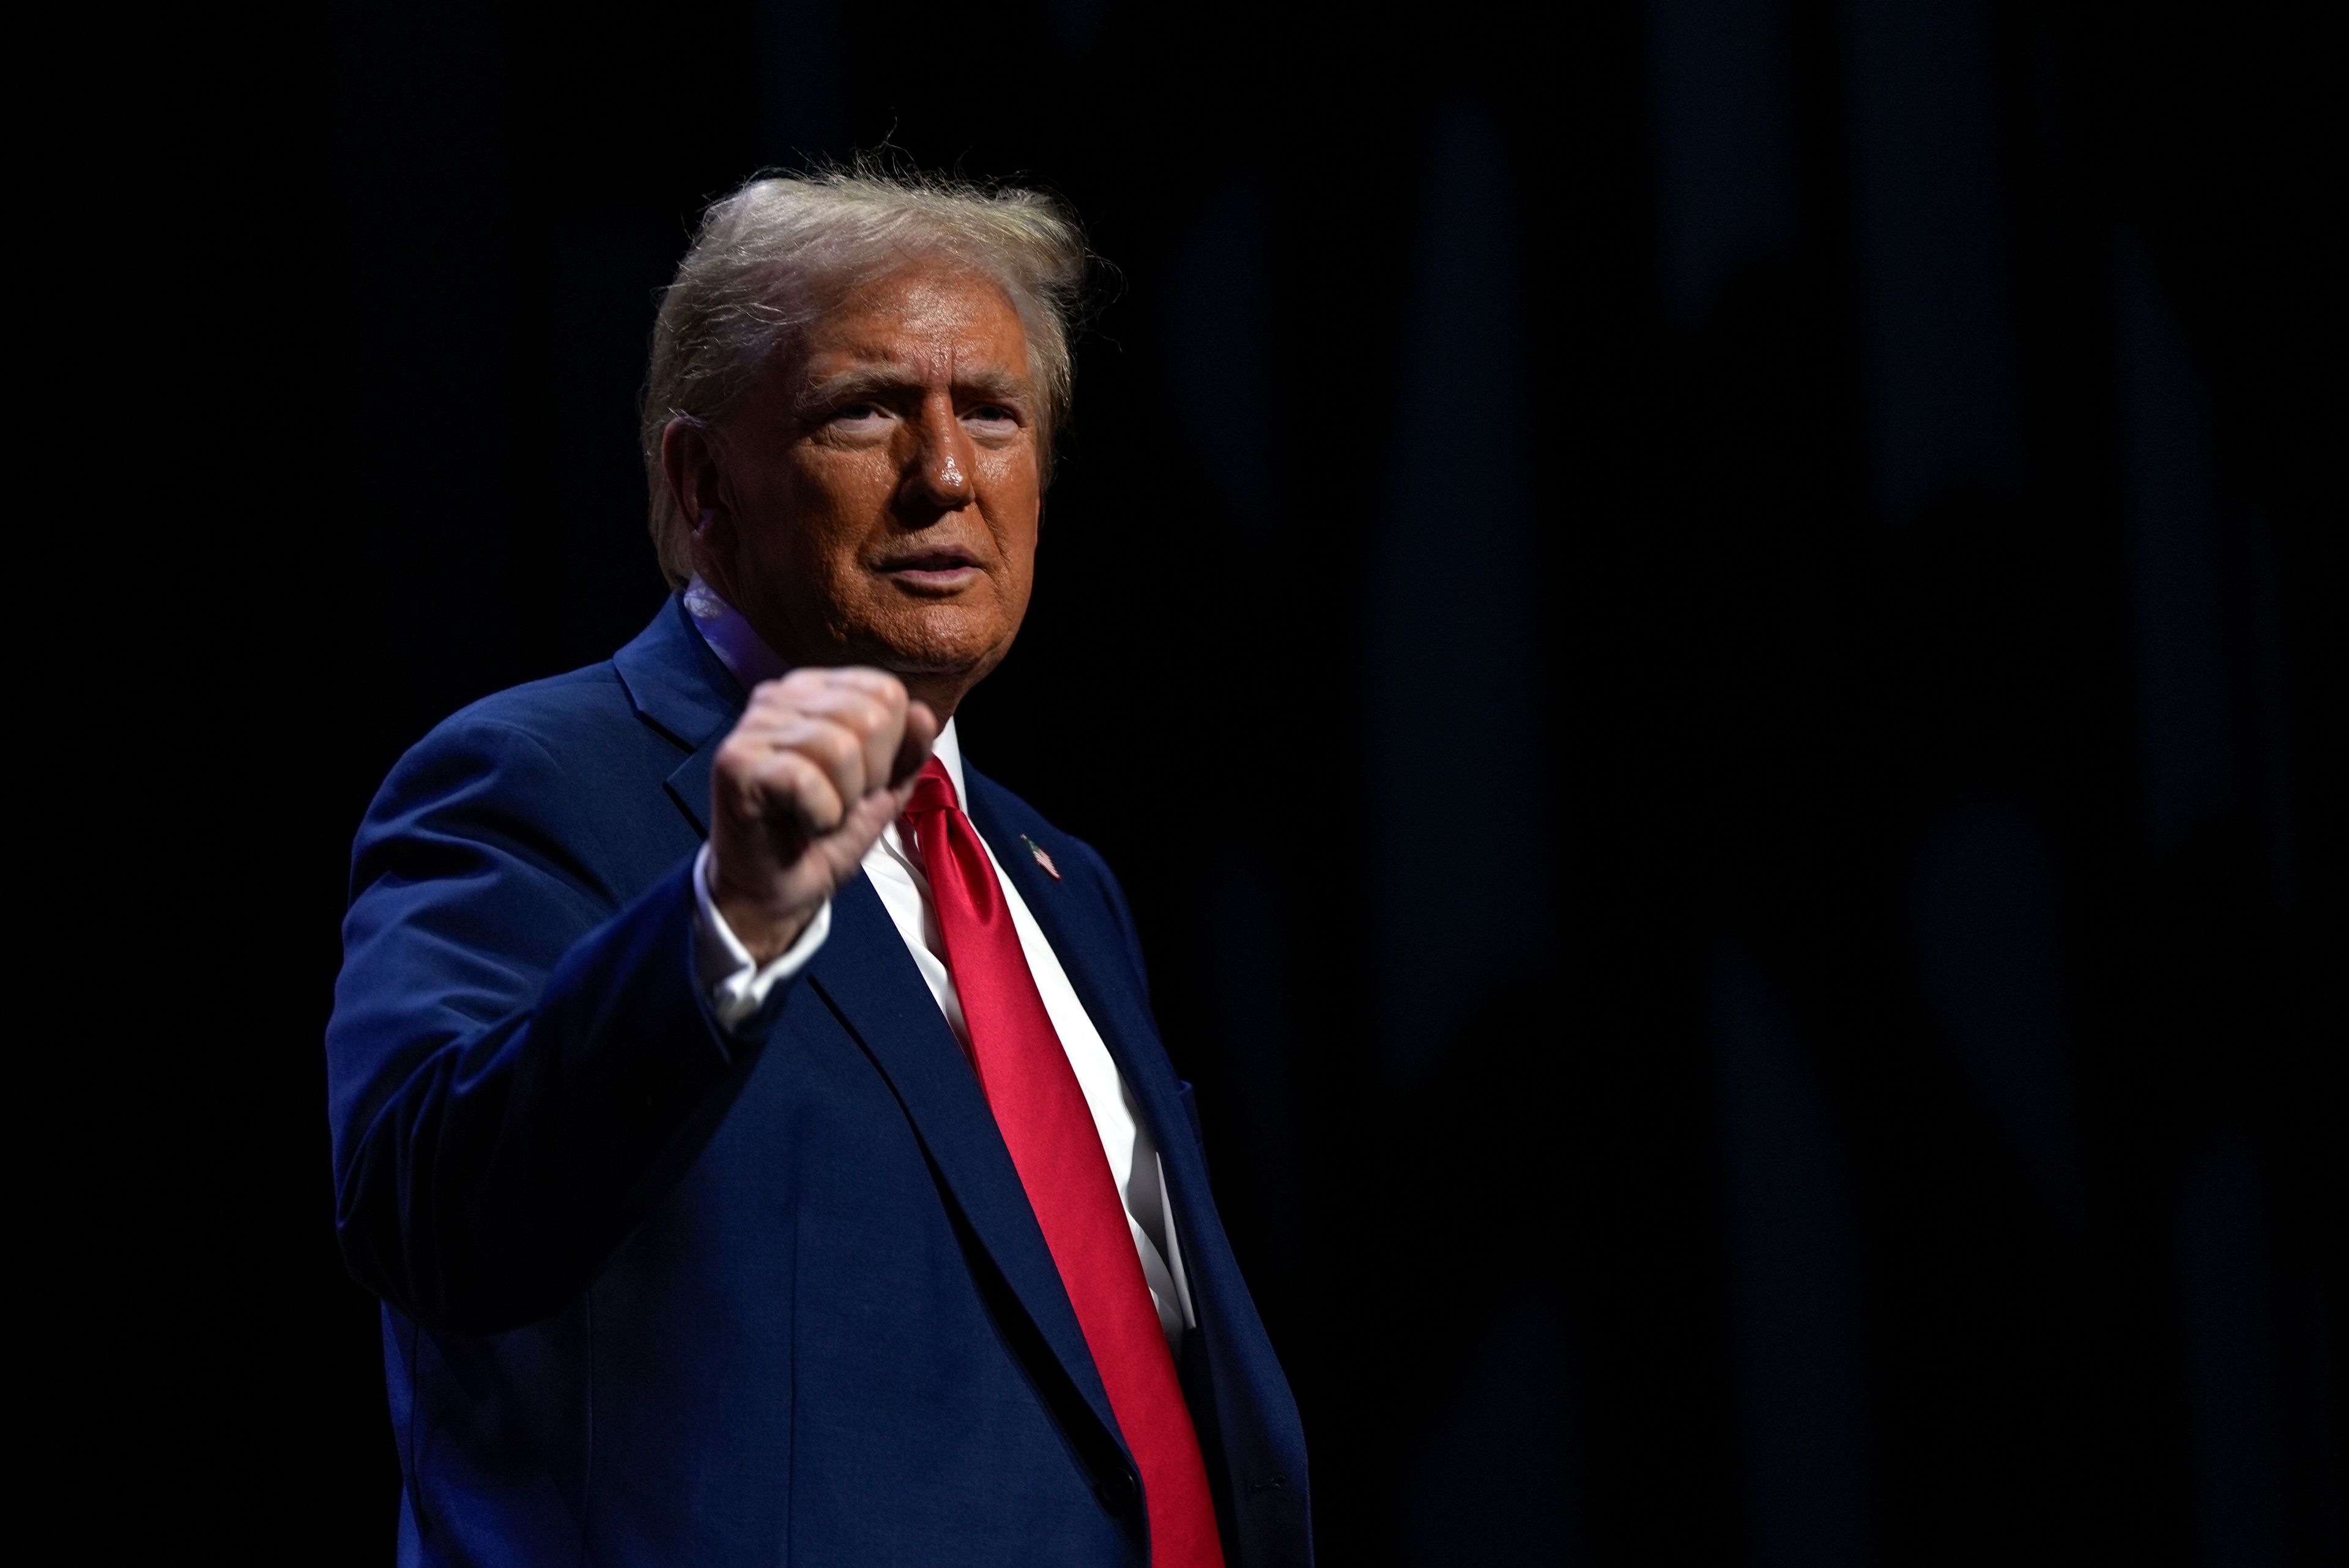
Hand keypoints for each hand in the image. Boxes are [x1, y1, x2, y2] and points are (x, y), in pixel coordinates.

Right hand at [706, 668, 938, 962]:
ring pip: (841, 749)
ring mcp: (753, 727)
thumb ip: (908, 750)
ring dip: (844, 801)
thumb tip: (921, 713)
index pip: (885, 691)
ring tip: (818, 814)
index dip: (891, 748)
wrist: (775, 892)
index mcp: (814, 690)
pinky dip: (820, 816)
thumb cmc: (825, 835)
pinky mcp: (735, 763)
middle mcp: (779, 696)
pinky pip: (806, 780)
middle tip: (838, 803)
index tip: (860, 781)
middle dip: (870, 777)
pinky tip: (800, 825)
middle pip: (869, 718)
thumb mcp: (884, 790)